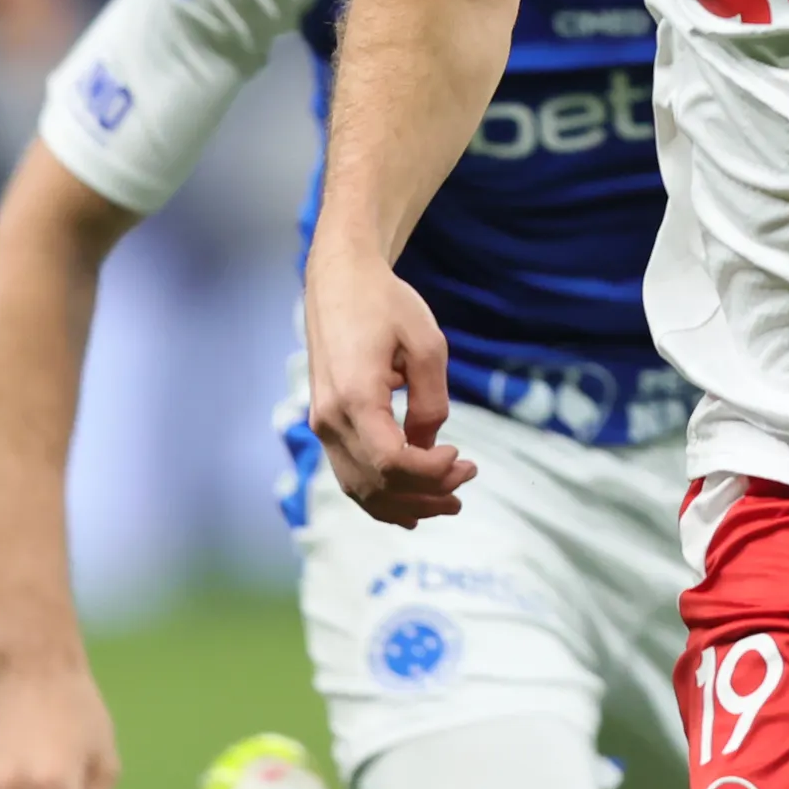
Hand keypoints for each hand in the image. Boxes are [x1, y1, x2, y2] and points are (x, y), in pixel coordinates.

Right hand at [303, 243, 475, 526]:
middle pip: (376, 483)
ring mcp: (322, 424)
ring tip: (448, 502)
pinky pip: (349, 474)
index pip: (392, 462)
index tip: (461, 456)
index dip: (430, 473)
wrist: (339, 281)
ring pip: (358, 488)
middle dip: (426, 493)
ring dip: (404, 502)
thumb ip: (432, 401)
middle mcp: (330, 419)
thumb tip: (429, 445)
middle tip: (467, 479)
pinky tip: (408, 506)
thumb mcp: (427, 344)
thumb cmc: (385, 305)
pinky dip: (378, 496)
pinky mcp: (325, 423)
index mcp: (355, 398)